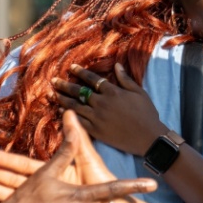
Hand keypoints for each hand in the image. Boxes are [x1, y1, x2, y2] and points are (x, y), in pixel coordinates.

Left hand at [53, 62, 168, 155]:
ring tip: (53, 94)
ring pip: (75, 106)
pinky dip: (69, 116)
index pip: (92, 79)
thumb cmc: (147, 114)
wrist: (149, 137)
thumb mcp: (139, 92)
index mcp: (112, 92)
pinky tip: (61, 111)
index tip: (71, 67)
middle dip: (65, 85)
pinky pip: (78, 121)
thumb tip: (117, 65)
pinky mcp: (96, 131)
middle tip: (54, 81)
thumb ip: (126, 79)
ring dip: (63, 99)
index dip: (80, 72)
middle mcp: (102, 103)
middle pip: (79, 92)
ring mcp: (97, 118)